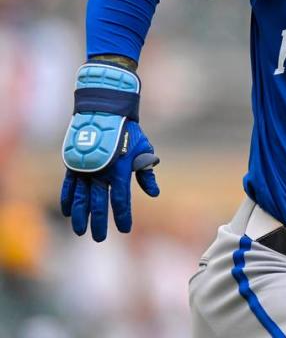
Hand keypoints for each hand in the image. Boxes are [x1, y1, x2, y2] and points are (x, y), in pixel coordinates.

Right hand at [60, 63, 159, 241]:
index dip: (123, 216)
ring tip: (80, 231)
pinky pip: (68, 185)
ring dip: (80, 216)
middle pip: (98, 204)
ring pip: (80, 199)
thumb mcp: (143, 149)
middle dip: (99, 222)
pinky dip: (67, 199)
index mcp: (119, 171)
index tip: (125, 229)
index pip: (120, 200)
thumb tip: (153, 193)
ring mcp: (84, 169)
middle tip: (99, 238)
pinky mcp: (73, 164)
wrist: (105, 111)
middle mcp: (100, 173)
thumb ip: (146, 173)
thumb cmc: (128, 132)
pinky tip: (67, 211)